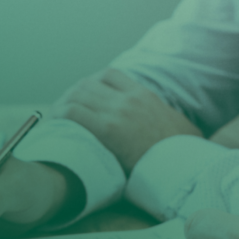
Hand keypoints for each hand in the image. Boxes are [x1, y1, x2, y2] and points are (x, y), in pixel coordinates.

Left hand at [52, 68, 200, 172]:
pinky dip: (60, 116)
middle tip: (63, 108)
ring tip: (55, 117)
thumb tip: (164, 126)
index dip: (92, 82)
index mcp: (144, 95)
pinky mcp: (107, 129)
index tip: (84, 94)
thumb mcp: (177, 124)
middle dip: (72, 94)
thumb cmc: (182, 152)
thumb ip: (162, 117)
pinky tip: (55, 125)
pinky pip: (73, 113)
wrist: (183, 164)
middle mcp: (128, 98)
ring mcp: (117, 111)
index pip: (110, 74)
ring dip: (62, 104)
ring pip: (77, 94)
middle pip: (88, 83)